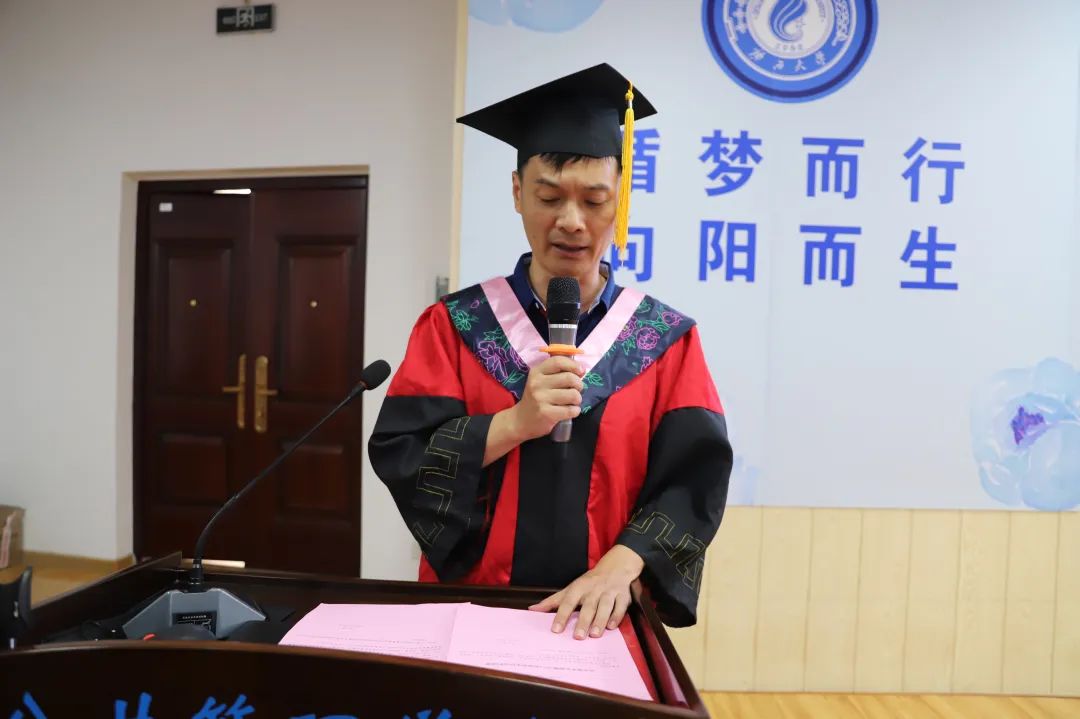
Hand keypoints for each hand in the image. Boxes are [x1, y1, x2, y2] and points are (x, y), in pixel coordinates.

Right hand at [506, 356, 583, 442]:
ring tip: (572, 402)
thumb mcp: (541, 380)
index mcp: (536, 372)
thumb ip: (558, 372)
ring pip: (573, 395)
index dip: (574, 365)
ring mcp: (541, 399)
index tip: (581, 371)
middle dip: (579, 385)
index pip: (558, 361)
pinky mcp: (546, 414)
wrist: (521, 420)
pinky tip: (570, 411)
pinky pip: (571, 410)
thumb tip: (581, 370)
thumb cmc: (536, 397)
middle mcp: (537, 384)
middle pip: (569, 378)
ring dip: (578, 399)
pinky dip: (575, 411)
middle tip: (576, 390)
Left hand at [528, 544, 644, 639]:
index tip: (555, 630)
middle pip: (588, 606)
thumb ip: (553, 601)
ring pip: (605, 606)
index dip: (561, 615)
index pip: (568, 602)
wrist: (616, 566)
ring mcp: (609, 591)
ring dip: (600, 620)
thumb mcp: (571, 588)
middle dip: (583, 621)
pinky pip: (620, 606)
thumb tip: (532, 610)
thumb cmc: (589, 581)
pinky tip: (612, 627)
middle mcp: (594, 589)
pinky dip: (616, 616)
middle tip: (578, 637)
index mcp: (579, 587)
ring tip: (594, 634)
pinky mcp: (623, 595)